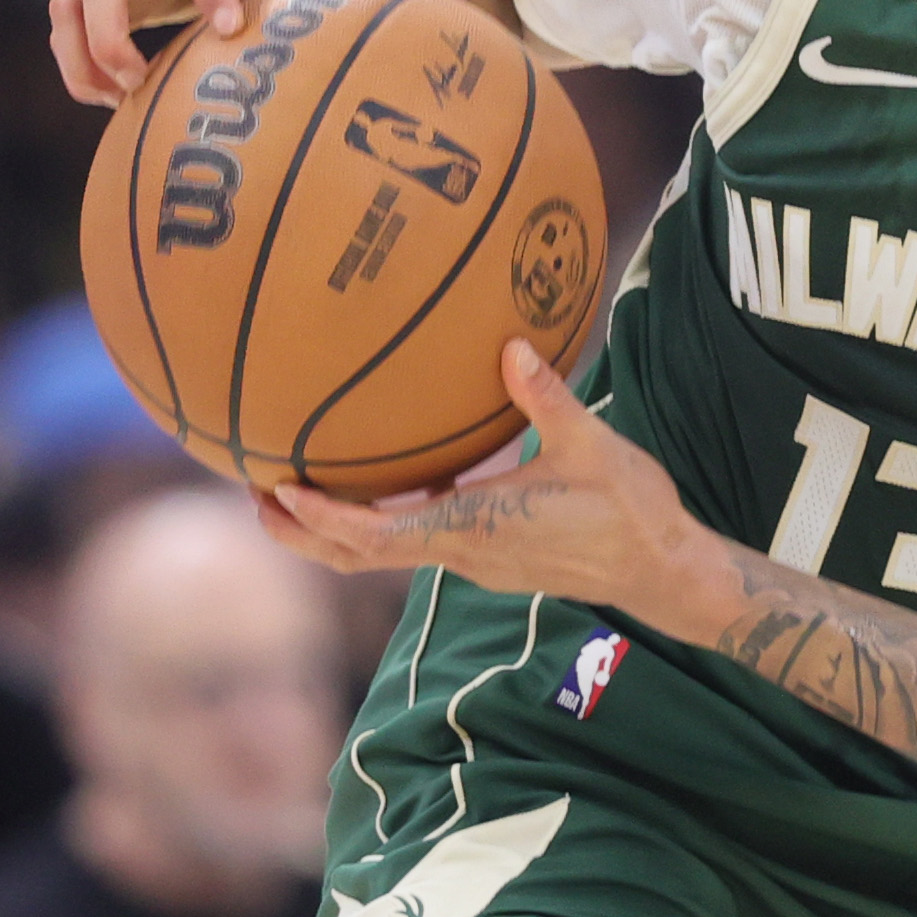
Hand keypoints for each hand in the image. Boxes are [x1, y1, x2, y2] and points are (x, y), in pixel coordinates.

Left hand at [260, 343, 708, 626]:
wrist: (659, 570)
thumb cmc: (628, 509)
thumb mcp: (590, 444)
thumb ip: (546, 396)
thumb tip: (510, 346)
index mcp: (472, 528)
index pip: (374, 534)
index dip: (320, 516)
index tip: (277, 488)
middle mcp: (460, 553)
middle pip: (357, 556)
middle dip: (302, 531)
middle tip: (256, 493)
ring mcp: (473, 561)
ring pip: (383, 553)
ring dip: (335, 529)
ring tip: (298, 492)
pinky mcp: (488, 557)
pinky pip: (417, 541)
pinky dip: (382, 520)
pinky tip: (391, 480)